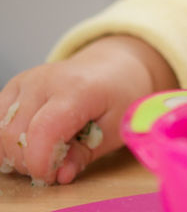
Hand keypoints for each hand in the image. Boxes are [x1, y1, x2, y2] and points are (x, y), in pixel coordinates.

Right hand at [0, 35, 177, 183]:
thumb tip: (60, 176)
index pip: (43, 130)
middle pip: (14, 135)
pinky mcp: (14, 86)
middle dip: (29, 162)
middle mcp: (45, 80)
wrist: (113, 66)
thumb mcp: (117, 128)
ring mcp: (26, 81)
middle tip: (54, 166)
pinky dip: (9, 140)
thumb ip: (86, 153)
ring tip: (46, 152)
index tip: (52, 176)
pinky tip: (32, 141)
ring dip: (16, 152)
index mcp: (78, 88)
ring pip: (0, 131)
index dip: (41, 162)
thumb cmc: (119, 96)